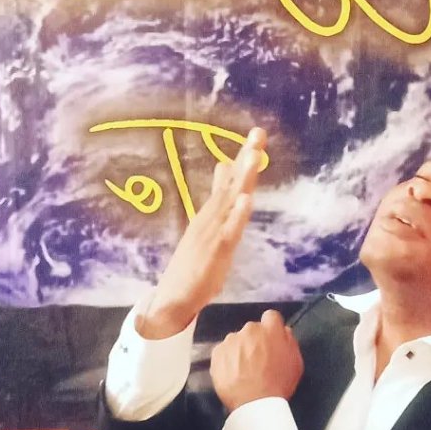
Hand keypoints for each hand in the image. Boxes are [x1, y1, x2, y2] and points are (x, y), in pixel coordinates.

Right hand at [136, 127, 267, 338]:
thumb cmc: (192, 264)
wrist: (171, 297)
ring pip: (230, 202)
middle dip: (246, 158)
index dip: (244, 157)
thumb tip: (223, 167)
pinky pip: (229, 231)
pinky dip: (237, 215)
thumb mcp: (207, 227)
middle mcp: (211, 217)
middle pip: (232, 184)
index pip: (230, 180)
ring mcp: (212, 232)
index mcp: (211, 213)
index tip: (257, 133)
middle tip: (258, 132)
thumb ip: (217, 199)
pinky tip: (245, 200)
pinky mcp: (214, 251)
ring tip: (253, 156)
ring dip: (242, 179)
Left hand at [210, 309, 303, 411]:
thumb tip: (283, 331)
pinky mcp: (217, 353)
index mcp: (270, 329)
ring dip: (239, 350)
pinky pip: (223, 352)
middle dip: (254, 340)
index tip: (270, 340)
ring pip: (236, 340)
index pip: (271, 316)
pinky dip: (227, 360)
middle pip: (252, 329)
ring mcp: (230, 340)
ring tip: (242, 369)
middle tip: (257, 358)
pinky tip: (232, 373)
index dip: (271, 328)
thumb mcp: (295, 362)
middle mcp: (249, 329)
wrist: (254, 403)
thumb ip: (289, 342)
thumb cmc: (279, 384)